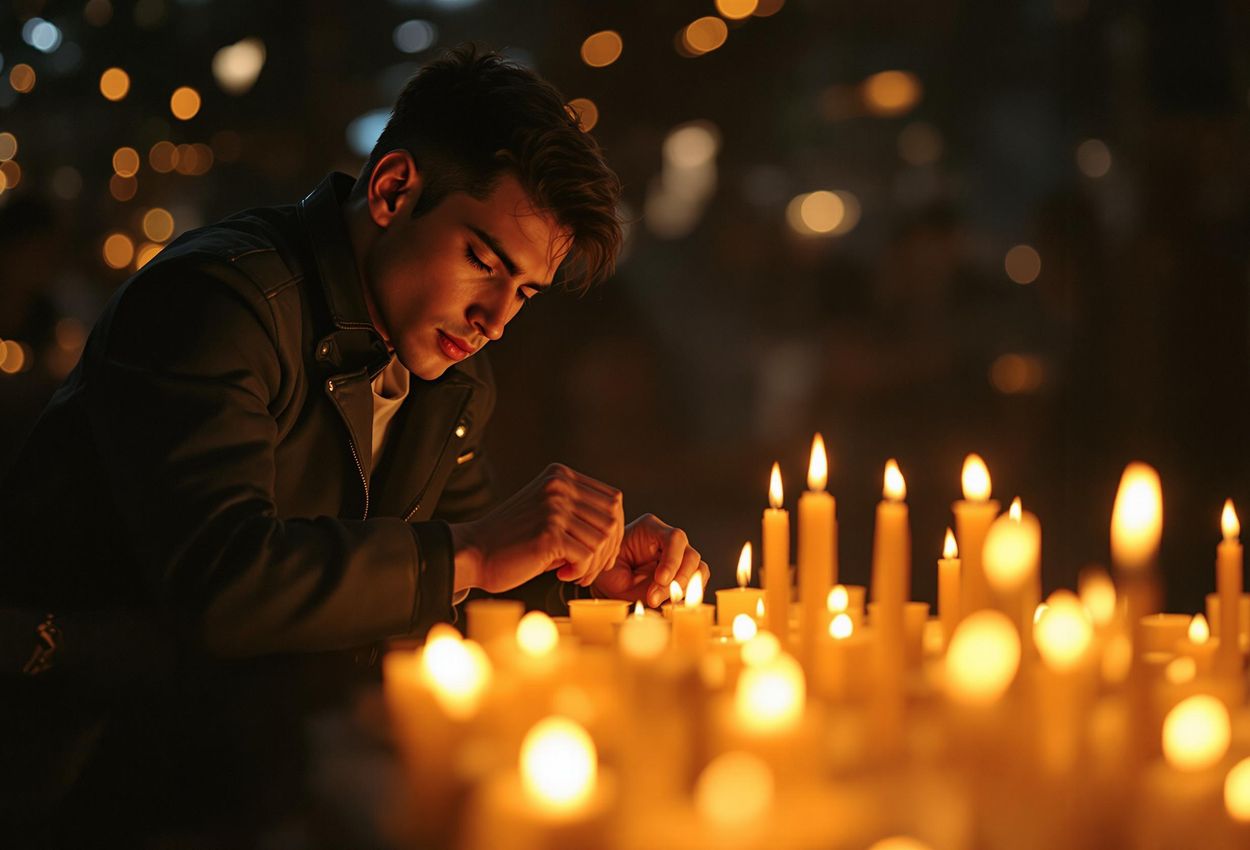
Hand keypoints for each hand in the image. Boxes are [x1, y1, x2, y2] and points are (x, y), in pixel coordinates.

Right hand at [449, 463, 624, 593]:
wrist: (474, 553)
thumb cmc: (512, 541)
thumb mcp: (547, 514)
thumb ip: (577, 514)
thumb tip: (615, 533)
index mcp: (561, 476)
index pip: (612, 500)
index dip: (614, 530)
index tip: (600, 552)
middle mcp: (560, 486)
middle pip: (612, 520)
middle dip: (607, 551)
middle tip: (588, 569)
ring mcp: (555, 507)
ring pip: (602, 540)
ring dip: (593, 565)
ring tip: (573, 573)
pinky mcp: (549, 532)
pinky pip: (587, 556)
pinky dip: (581, 571)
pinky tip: (562, 575)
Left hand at [591, 514, 708, 607]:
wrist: (607, 582)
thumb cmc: (607, 573)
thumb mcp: (613, 576)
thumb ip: (634, 584)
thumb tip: (657, 598)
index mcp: (649, 529)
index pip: (674, 538)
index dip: (672, 560)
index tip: (660, 580)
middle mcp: (667, 540)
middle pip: (691, 555)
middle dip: (677, 580)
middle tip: (654, 599)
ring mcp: (678, 556)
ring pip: (699, 569)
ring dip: (684, 589)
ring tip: (660, 602)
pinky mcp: (683, 573)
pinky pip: (697, 584)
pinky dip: (687, 596)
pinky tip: (667, 604)